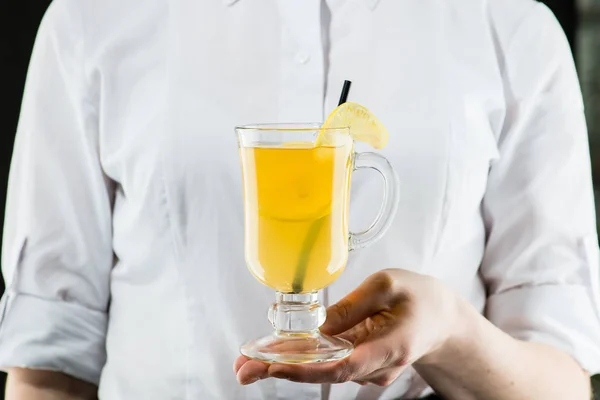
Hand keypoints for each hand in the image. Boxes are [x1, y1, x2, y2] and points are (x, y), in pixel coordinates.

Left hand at [234, 269, 464, 385]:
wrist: (440, 318)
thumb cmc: (417, 296)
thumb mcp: (386, 285)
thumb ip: (352, 306)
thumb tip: (318, 326)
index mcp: (391, 345)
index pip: (345, 366)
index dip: (307, 369)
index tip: (274, 365)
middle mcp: (379, 367)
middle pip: (326, 373)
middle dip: (281, 370)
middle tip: (242, 368)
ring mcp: (371, 371)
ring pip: (323, 370)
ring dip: (286, 363)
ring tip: (248, 359)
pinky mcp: (363, 367)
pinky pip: (329, 364)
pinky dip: (302, 357)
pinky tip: (276, 352)